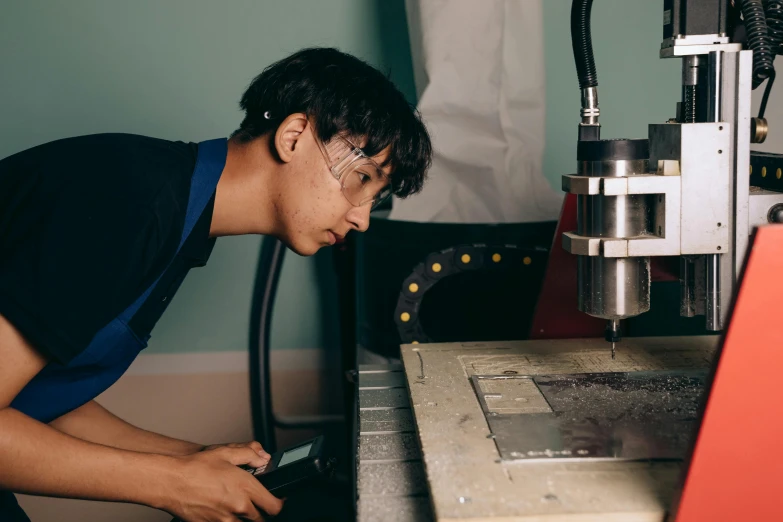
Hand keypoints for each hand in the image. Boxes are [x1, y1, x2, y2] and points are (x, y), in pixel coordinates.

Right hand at [165, 443, 282, 520]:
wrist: (170, 482)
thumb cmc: (194, 467)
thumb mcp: (226, 453)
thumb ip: (250, 454)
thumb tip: (263, 459)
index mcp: (245, 487)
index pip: (273, 506)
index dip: (278, 504)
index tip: (278, 502)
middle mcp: (237, 506)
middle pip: (260, 519)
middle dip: (260, 512)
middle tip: (255, 504)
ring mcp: (223, 519)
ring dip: (244, 519)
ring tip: (237, 509)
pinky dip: (227, 521)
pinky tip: (221, 511)